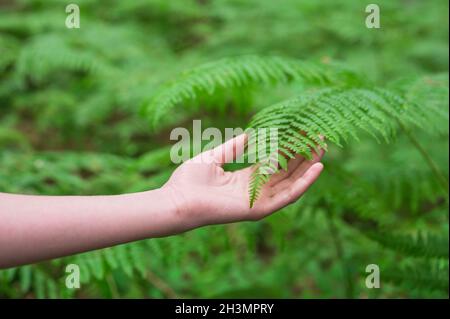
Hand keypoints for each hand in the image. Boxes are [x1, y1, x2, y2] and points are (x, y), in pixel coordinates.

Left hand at [163, 134, 323, 230]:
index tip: (302, 133)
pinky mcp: (259, 209)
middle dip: (304, 156)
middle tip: (319, 138)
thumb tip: (250, 133)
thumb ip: (234, 146)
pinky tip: (317, 168)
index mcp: (246, 178)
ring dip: (308, 167)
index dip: (289, 149)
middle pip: (287, 172)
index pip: (275, 163)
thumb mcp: (215, 157)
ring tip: (322, 149)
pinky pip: (287, 196)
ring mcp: (258, 201)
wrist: (176, 200)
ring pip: (291, 183)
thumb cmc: (189, 180)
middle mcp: (256, 190)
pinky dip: (304, 183)